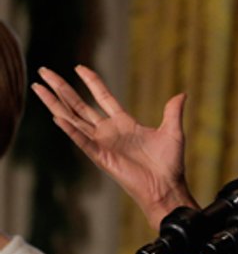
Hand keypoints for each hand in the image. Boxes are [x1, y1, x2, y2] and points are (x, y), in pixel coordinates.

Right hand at [32, 65, 196, 226]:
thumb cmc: (169, 164)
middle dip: (61, 88)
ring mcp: (101, 143)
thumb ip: (173, 111)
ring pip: (72, 119)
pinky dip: (70, 129)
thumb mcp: (173, 132)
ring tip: (38, 87)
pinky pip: (82, 140)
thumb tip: (182, 94)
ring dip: (55, 103)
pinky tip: (57, 117)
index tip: (79, 67)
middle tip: (44, 71)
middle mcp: (108, 131)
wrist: (166, 186)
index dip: (92, 82)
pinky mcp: (100, 156)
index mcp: (124, 123)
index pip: (103, 97)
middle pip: (79, 105)